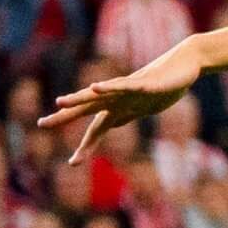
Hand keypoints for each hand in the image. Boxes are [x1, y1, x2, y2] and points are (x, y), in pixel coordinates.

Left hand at [40, 43, 203, 161]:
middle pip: (87, 109)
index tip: (73, 163)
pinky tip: (97, 87)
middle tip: (41, 123)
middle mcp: (119, 98)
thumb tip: (110, 125)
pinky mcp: (146, 82)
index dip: (86, 146)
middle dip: (64, 117)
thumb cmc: (166, 86)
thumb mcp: (145, 108)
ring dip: (79, 98)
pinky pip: (125, 85)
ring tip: (59, 102)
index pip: (97, 129)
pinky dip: (110, 87)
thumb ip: (126, 115)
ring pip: (100, 95)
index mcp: (120, 108)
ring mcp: (130, 89)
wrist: (186, 64)